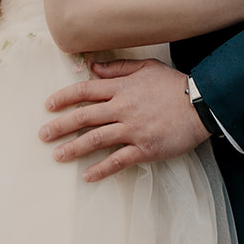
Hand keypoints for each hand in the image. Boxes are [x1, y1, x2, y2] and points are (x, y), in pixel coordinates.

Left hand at [40, 58, 209, 181]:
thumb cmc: (174, 85)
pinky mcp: (144, 148)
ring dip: (74, 148)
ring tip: (57, 155)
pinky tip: (87, 176)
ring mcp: (133, 129)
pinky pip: (118, 160)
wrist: (201, 104)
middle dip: (60, 126)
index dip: (64, 98)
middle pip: (84, 116)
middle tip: (42, 135)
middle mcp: (123, 108)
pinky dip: (101, 169)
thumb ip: (118, 68)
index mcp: (122, 88)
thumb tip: (93, 67)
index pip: (85, 91)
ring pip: (96, 139)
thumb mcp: (146, 67)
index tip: (48, 105)